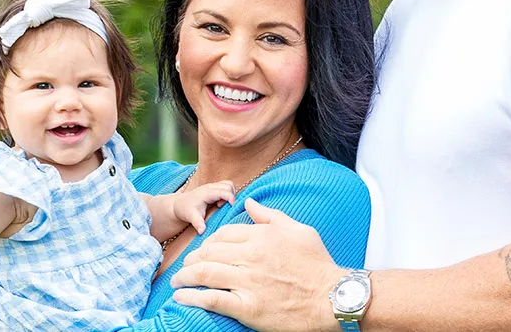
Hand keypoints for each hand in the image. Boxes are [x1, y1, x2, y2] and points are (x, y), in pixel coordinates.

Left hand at [170, 198, 344, 331]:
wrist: (332, 297)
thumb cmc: (318, 264)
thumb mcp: (298, 230)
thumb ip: (269, 215)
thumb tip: (247, 202)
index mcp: (261, 236)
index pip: (224, 233)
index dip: (209, 241)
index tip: (204, 249)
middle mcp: (251, 256)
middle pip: (209, 251)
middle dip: (192, 258)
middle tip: (186, 265)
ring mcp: (248, 282)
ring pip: (205, 273)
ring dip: (185, 276)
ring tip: (177, 280)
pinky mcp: (248, 307)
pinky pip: (212, 299)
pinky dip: (193, 297)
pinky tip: (182, 296)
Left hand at [174, 180, 235, 233]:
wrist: (178, 204)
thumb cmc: (185, 210)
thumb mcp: (191, 217)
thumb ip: (198, 223)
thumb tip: (202, 231)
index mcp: (207, 193)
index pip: (224, 191)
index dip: (231, 198)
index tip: (231, 208)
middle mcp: (210, 187)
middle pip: (229, 185)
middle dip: (231, 196)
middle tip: (222, 207)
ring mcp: (212, 186)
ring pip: (228, 184)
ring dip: (230, 194)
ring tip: (222, 205)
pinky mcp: (213, 188)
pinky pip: (225, 186)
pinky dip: (227, 193)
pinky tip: (220, 202)